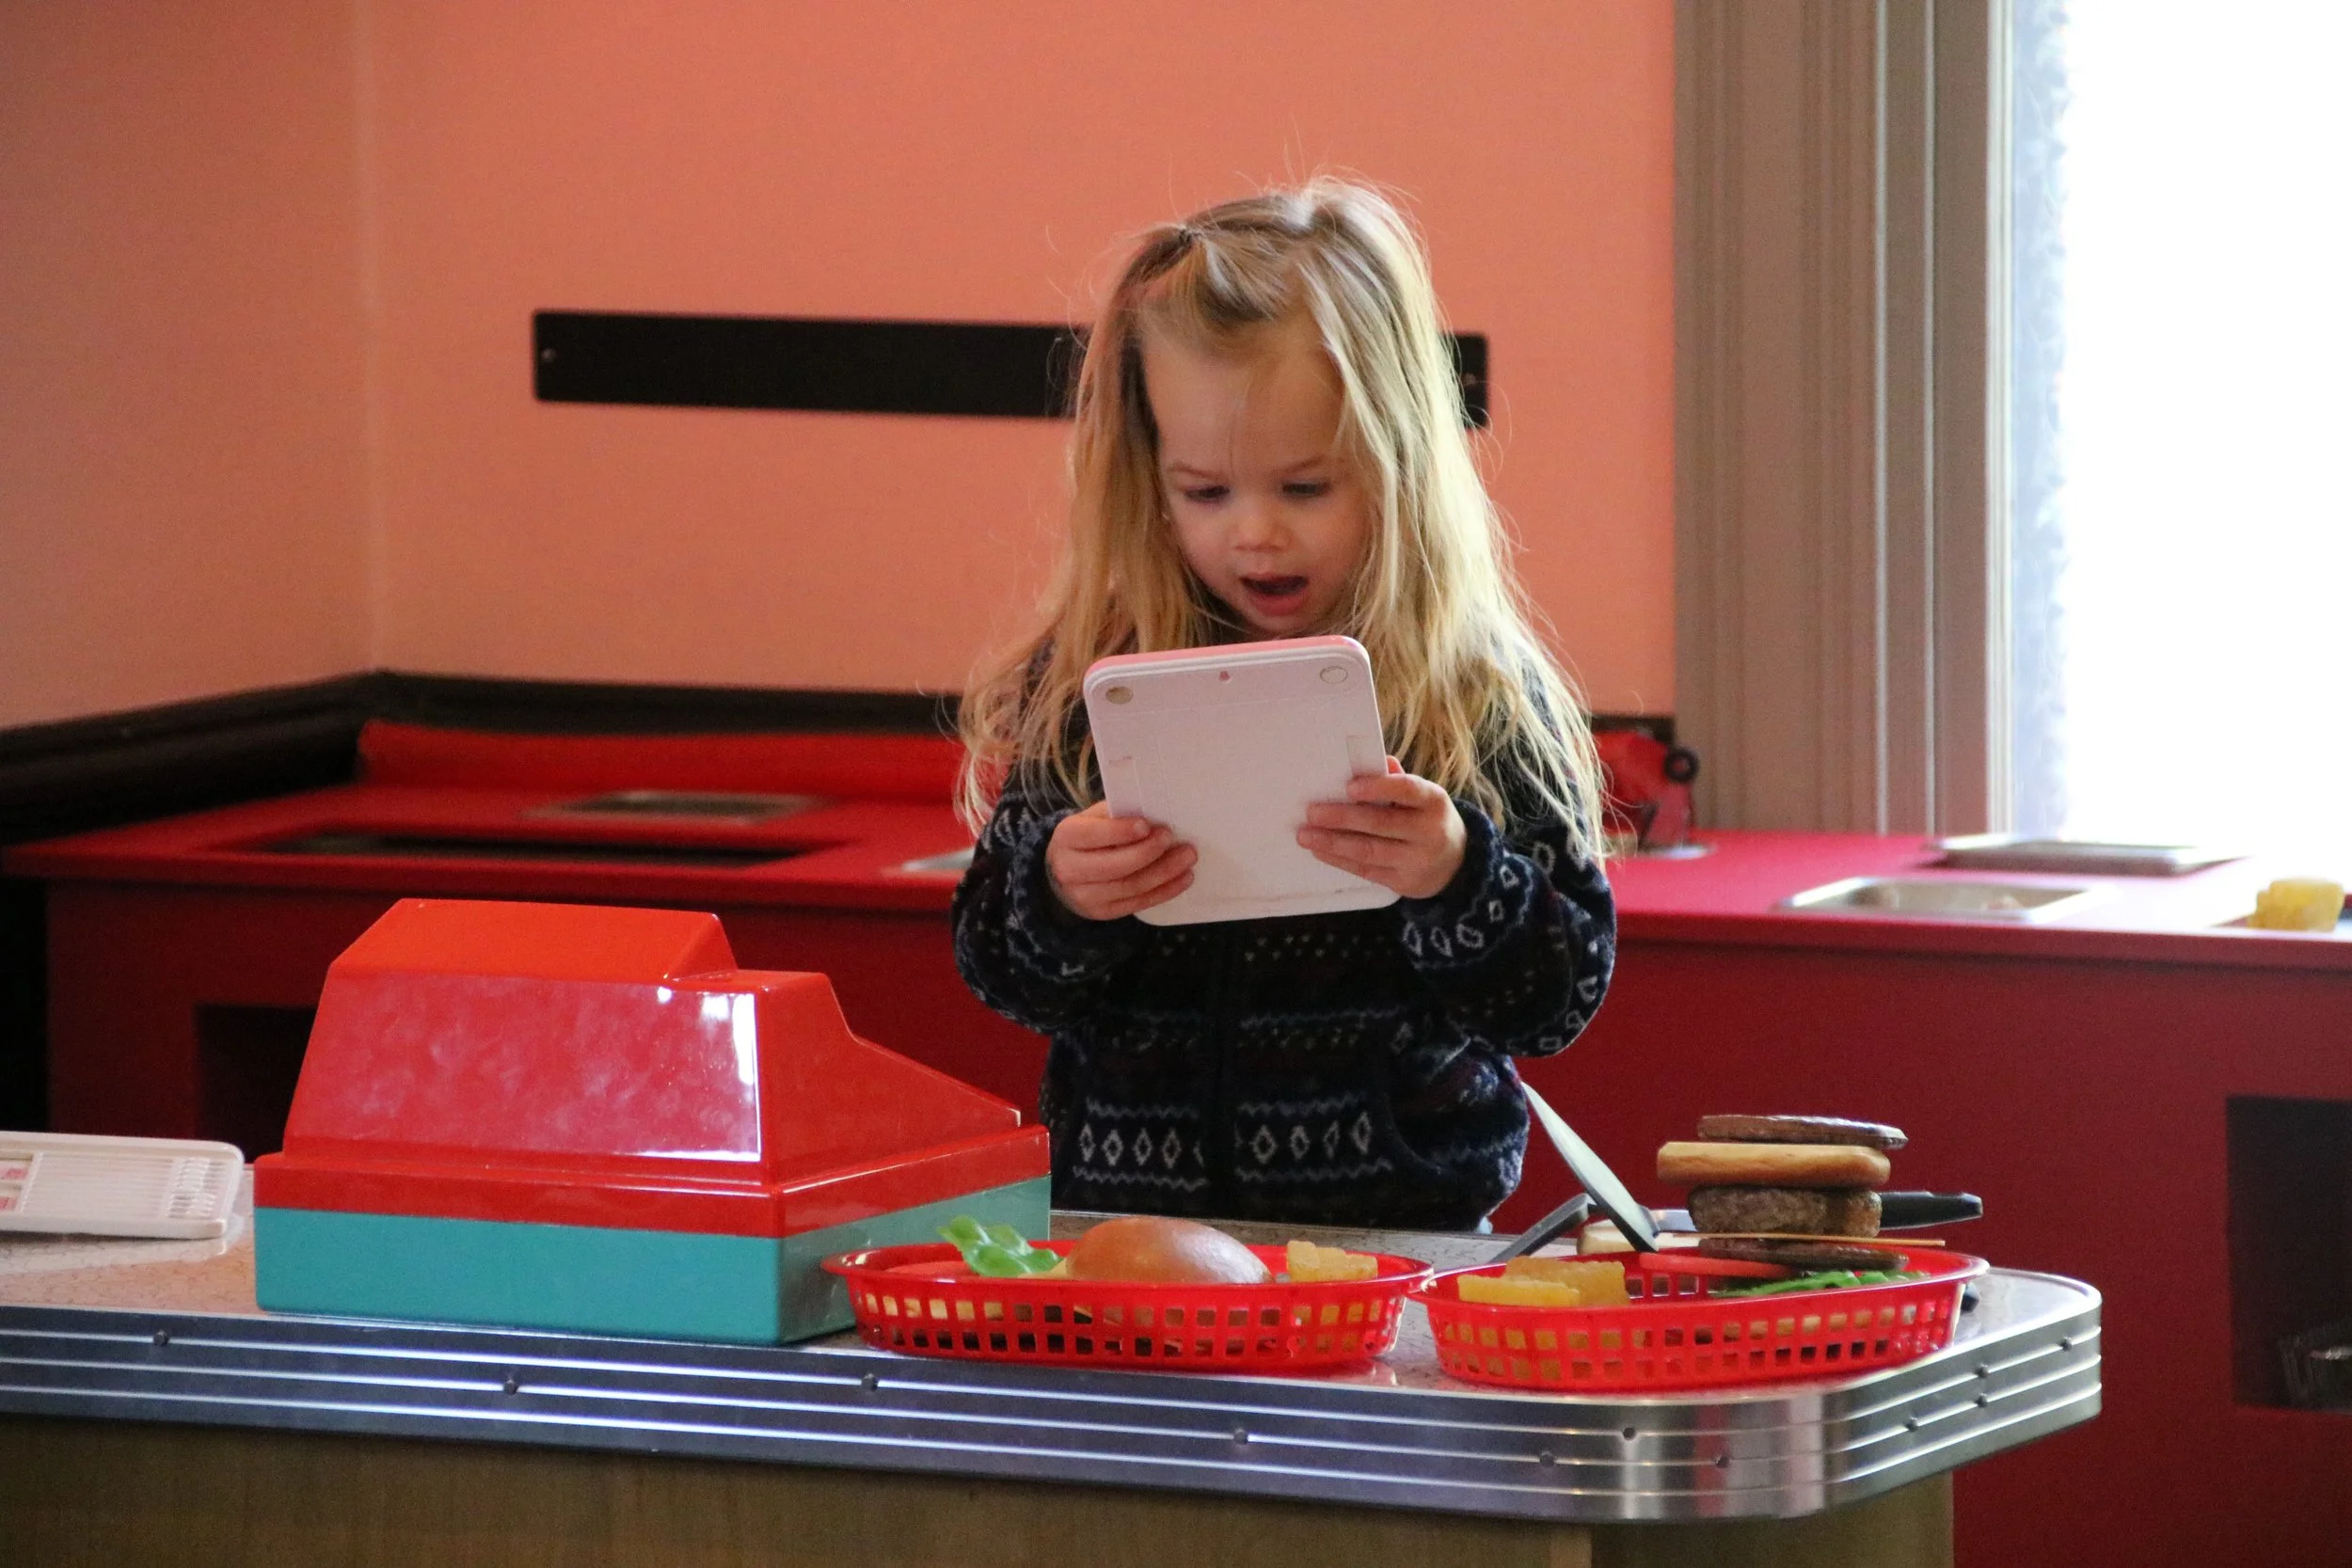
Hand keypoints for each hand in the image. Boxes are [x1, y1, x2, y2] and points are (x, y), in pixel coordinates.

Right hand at [1046, 802, 1196, 919]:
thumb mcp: (1093, 818)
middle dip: (1148, 853)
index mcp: (1067, 838)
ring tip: (1187, 857)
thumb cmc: (1088, 837)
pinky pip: (1138, 903)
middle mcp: (1070, 870)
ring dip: (1164, 873)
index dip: (1120, 831)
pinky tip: (1183, 878)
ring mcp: (1086, 896)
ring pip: (1130, 887)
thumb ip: (1117, 815)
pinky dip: (1165, 891)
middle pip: (1114, 866)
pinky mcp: (1103, 912)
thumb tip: (1154, 814)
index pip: (1093, 835)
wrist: (1067, 870)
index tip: (1147, 826)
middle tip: (1172, 839)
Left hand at [1298, 757, 1465, 899]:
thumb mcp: (1423, 798)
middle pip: (1381, 823)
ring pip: (1369, 850)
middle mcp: (1429, 831)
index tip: (1349, 787)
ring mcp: (1416, 860)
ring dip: (1333, 842)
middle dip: (1342, 817)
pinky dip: (1340, 859)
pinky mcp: (1403, 882)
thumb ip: (1397, 781)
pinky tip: (1320, 850)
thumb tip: (1375, 760)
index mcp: (1434, 802)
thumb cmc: (1428, 819)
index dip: (1378, 787)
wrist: (1456, 864)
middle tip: (1312, 812)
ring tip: (1306, 834)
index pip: (1407, 790)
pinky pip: (1366, 870)